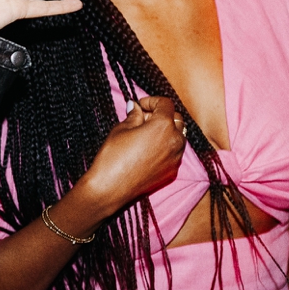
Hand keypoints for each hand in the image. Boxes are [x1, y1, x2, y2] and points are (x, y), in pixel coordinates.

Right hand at [76, 97, 186, 217]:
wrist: (110, 188)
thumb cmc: (112, 157)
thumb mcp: (120, 130)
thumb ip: (134, 116)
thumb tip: (136, 107)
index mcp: (163, 126)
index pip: (166, 104)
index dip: (152, 101)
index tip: (140, 106)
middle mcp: (175, 141)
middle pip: (176, 119)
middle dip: (161, 115)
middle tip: (142, 119)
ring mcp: (175, 158)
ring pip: (178, 136)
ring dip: (166, 131)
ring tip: (146, 135)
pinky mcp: (172, 171)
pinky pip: (174, 153)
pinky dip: (165, 147)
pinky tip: (148, 151)